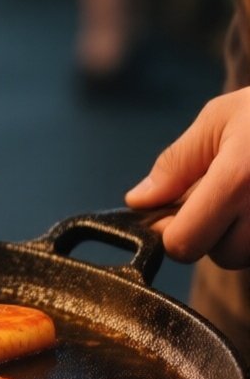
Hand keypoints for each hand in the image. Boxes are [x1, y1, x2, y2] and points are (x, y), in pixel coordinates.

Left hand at [126, 90, 249, 267]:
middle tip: (220, 193)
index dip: (172, 228)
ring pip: (247, 257)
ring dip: (239, 234)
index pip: (185, 242)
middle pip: (221, 256)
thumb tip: (139, 199)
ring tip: (249, 192)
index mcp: (238, 178)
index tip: (173, 209)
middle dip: (211, 231)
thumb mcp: (217, 120)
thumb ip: (176, 164)